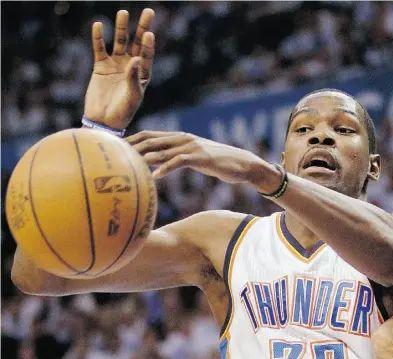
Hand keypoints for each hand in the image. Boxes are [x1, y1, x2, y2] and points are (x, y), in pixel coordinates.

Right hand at [84, 9, 155, 129]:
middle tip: (148, 12)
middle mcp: (131, 66)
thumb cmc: (123, 112)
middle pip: (137, 42)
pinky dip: (98, 37)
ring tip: (123, 13)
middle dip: (142, 27)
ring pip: (119, 42)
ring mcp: (116, 64)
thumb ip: (134, 78)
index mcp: (143, 74)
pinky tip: (98, 25)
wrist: (104, 121)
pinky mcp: (100, 66)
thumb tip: (136, 58)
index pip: (147, 55)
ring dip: (121, 28)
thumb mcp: (133, 97)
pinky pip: (99, 48)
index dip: (148, 44)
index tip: (149, 33)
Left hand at [127, 131, 274, 186]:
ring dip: (145, 156)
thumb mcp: (192, 159)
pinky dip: (166, 168)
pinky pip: (179, 162)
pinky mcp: (200, 157)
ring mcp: (191, 146)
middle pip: (151, 139)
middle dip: (131, 145)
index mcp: (179, 137)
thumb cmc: (215, 163)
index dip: (131, 139)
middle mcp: (183, 138)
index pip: (149, 134)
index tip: (113, 147)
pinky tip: (156, 177)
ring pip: (163, 149)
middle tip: (113, 154)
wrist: (241, 164)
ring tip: (129, 164)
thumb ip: (173, 158)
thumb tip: (153, 166)